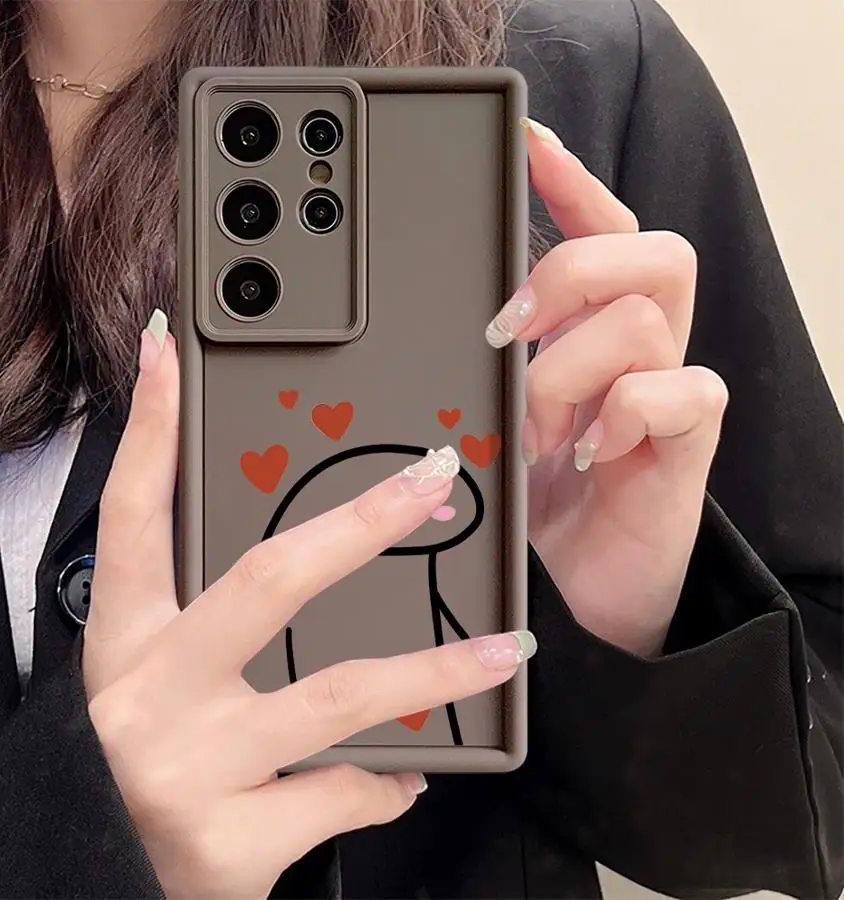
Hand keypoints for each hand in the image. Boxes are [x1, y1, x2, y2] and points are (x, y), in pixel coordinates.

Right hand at [82, 318, 533, 899]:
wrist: (88, 891)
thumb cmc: (131, 769)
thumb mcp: (148, 680)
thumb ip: (204, 617)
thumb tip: (296, 546)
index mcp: (129, 641)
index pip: (133, 513)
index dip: (147, 428)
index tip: (169, 350)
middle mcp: (152, 693)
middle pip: (268, 580)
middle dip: (360, 523)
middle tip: (433, 481)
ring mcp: (191, 767)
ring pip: (339, 695)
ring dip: (435, 670)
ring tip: (502, 650)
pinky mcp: (232, 843)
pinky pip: (344, 795)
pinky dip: (387, 784)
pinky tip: (409, 775)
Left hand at [486, 119, 728, 656]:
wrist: (585, 578)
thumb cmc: (541, 493)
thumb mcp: (500, 415)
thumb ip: (494, 365)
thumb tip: (454, 324)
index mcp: (591, 330)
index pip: (602, 229)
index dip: (572, 179)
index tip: (527, 140)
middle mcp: (639, 349)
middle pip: (647, 249)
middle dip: (570, 273)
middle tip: (510, 332)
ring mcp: (669, 392)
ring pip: (646, 319)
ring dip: (571, 370)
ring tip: (539, 429)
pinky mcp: (689, 442)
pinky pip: (683, 392)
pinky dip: (624, 414)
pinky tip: (590, 452)